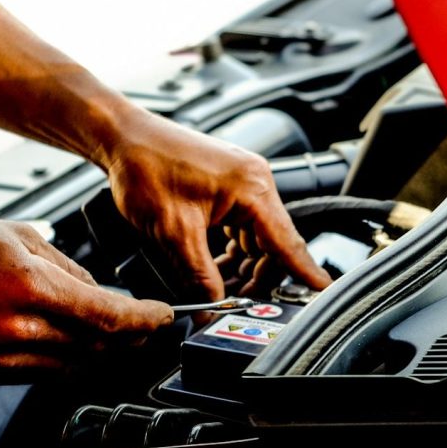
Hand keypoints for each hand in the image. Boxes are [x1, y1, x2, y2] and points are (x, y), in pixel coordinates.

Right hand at [0, 212, 171, 380]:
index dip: (144, 321)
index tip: (163, 318)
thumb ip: (65, 266)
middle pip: (97, 345)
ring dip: (101, 352)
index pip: (108, 315)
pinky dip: (65, 360)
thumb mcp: (18, 234)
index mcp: (30, 286)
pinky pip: (40, 374)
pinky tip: (71, 344)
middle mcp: (18, 327)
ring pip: (73, 364)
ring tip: (118, 336)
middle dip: (131, 339)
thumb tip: (97, 289)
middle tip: (149, 328)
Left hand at [105, 106, 331, 299]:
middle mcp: (255, 184)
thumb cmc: (146, 167)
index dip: (305, 273)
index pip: (288, 243)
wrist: (123, 137)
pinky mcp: (228, 188)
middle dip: (258, 278)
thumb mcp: (173, 232)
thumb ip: (198, 276)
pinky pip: (241, 229)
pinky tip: (211, 267)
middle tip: (236, 304)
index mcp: (252, 189)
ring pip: (256, 240)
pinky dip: (230, 252)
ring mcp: (242, 184)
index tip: (324, 293)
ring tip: (218, 289)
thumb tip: (211, 310)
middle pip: (273, 246)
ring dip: (242, 267)